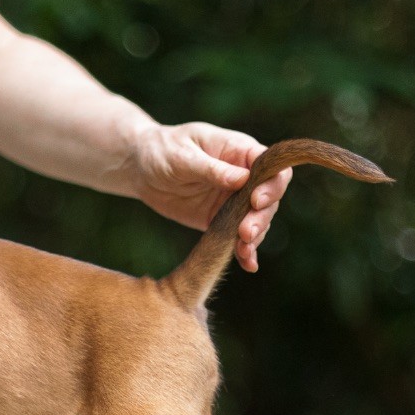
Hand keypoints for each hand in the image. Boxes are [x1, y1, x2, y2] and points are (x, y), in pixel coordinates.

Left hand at [131, 122, 292, 271]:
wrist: (142, 169)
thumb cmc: (163, 150)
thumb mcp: (183, 155)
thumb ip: (212, 169)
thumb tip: (242, 179)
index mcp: (240, 152)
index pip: (271, 168)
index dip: (270, 185)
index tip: (256, 201)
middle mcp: (244, 177)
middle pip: (269, 199)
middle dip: (261, 217)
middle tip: (245, 232)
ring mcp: (233, 200)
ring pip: (257, 220)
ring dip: (255, 236)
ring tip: (243, 249)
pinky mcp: (220, 220)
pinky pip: (237, 236)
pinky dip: (244, 250)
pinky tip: (248, 264)